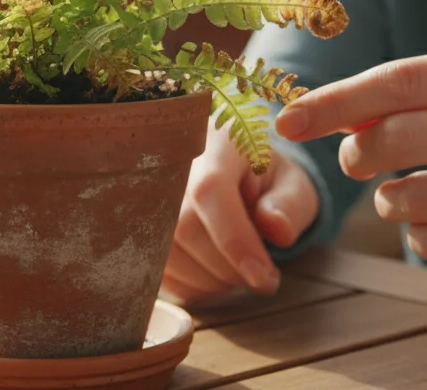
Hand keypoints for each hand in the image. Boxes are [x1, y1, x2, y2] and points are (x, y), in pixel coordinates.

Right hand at [161, 118, 318, 303]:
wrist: (229, 168)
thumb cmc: (262, 177)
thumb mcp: (290, 183)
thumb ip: (289, 204)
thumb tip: (278, 230)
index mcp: (213, 142)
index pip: (210, 190)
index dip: (234, 239)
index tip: (263, 278)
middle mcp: (167, 162)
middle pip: (184, 226)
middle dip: (227, 267)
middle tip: (262, 276)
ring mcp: (144, 192)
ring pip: (164, 252)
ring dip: (208, 280)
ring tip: (237, 271)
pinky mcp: (136, 225)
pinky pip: (154, 268)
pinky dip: (189, 284)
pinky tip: (212, 272)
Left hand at [274, 40, 426, 287]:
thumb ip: (421, 92)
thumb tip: (336, 118)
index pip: (400, 79)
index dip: (335, 102)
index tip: (287, 120)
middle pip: (396, 138)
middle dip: (356, 154)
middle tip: (356, 161)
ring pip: (413, 198)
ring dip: (388, 199)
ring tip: (405, 191)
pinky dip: (420, 236)